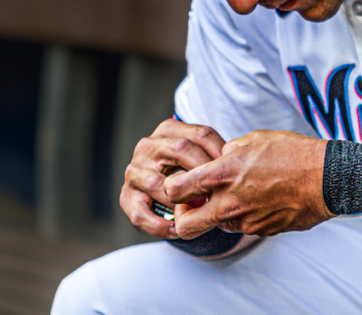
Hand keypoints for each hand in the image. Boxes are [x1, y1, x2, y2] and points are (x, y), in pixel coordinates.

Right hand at [120, 119, 225, 239]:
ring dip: (180, 201)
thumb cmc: (186, 171)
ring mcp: (134, 171)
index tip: (235, 171)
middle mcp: (147, 146)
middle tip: (219, 193)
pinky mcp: (126, 197)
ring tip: (199, 213)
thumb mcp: (198, 157)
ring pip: (158, 183)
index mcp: (168, 131)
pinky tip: (177, 230)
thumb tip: (235, 165)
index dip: (221, 153)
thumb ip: (214, 157)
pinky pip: (141, 214)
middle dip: (203, 174)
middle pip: (181, 150)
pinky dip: (160, 225)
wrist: (156, 190)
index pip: (200, 135)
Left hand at [164, 130, 332, 238]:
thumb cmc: (293, 153)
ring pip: (217, 225)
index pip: (174, 190)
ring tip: (242, 191)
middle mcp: (228, 203)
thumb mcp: (254, 140)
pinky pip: (243, 225)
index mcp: (221, 175)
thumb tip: (219, 157)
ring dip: (219, 212)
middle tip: (195, 202)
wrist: (327, 178)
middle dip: (183, 216)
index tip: (180, 183)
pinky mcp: (261, 231)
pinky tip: (262, 197)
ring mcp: (245, 221)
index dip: (172, 187)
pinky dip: (245, 214)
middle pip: (185, 225)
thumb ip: (229, 151)